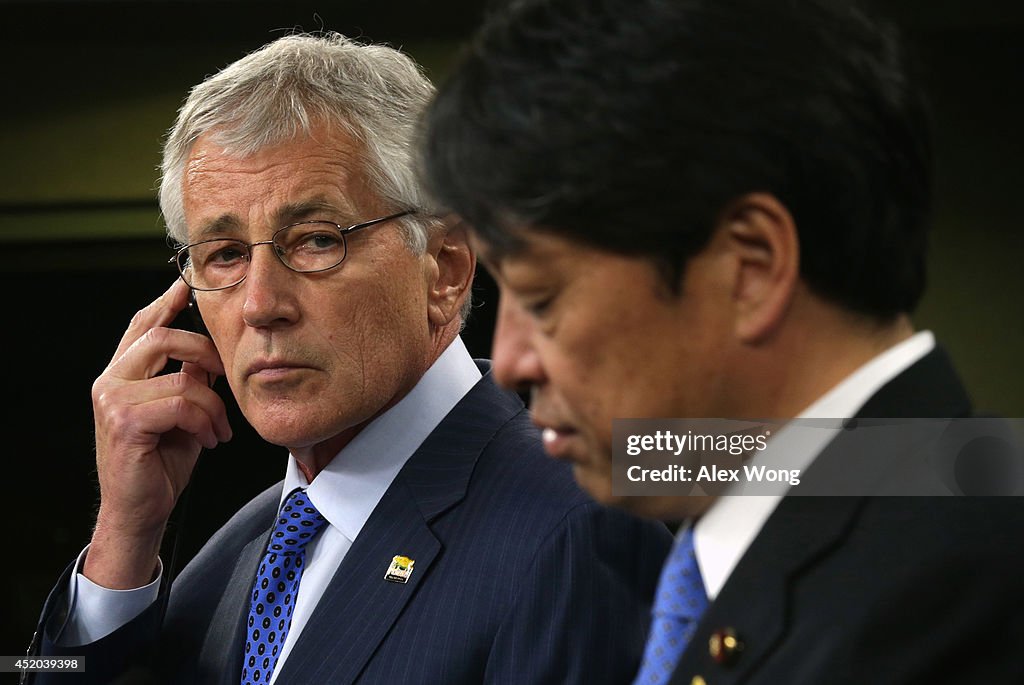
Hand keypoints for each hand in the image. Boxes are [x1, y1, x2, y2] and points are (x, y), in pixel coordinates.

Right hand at [84, 279, 231, 588]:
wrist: (141, 510)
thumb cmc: (161, 463)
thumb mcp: (181, 413)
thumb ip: (189, 381)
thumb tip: (212, 357)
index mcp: (122, 374)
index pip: (143, 326)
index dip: (166, 302)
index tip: (188, 284)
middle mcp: (110, 381)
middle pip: (163, 337)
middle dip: (206, 353)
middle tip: (227, 377)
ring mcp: (112, 400)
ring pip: (182, 376)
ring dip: (213, 404)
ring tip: (219, 430)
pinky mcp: (125, 421)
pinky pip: (182, 403)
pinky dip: (206, 421)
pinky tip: (209, 441)